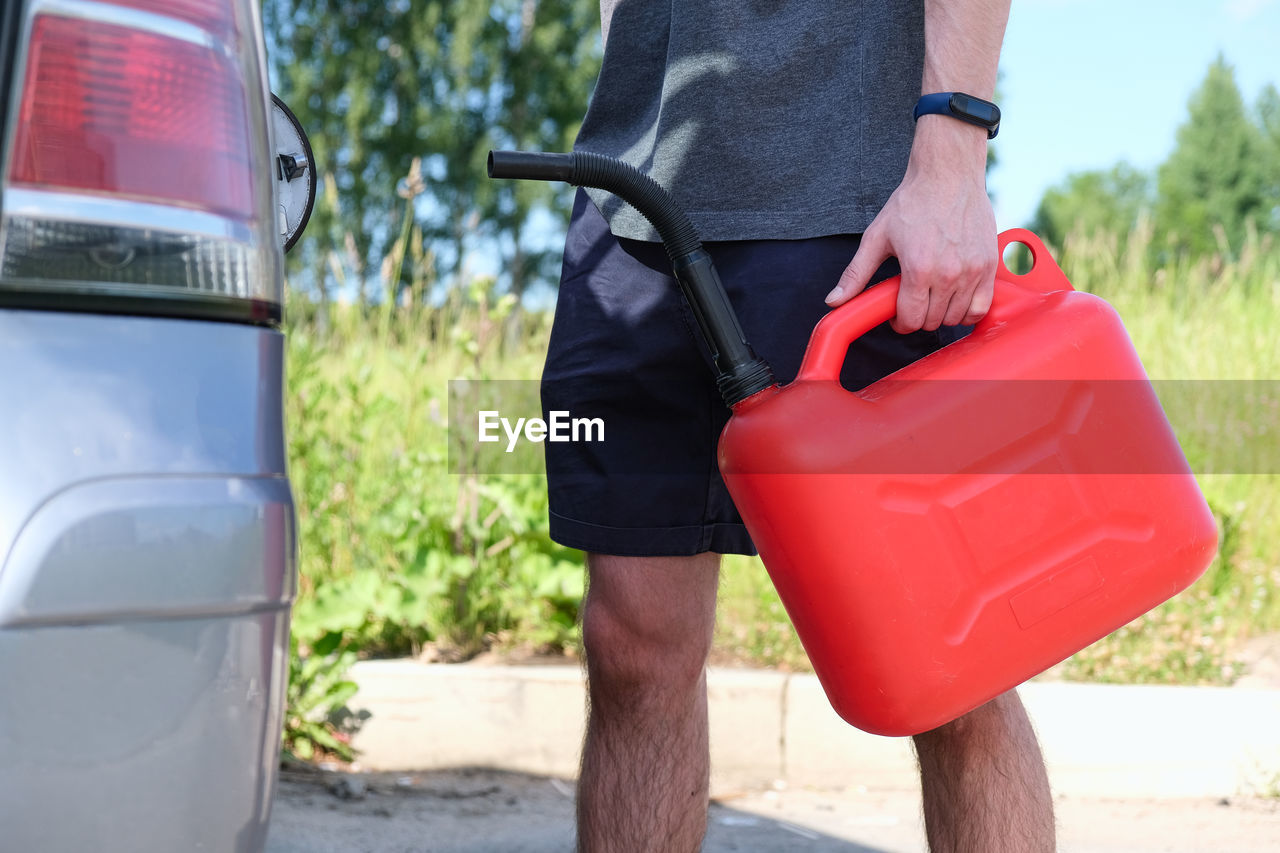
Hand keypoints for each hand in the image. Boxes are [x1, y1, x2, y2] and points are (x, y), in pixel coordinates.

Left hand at [825, 121, 996, 333]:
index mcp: (919, 270)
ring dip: (941, 315)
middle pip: (932, 322)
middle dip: (918, 317)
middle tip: (913, 301)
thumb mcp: (876, 237)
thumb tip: (833, 300)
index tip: (897, 315)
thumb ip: (855, 274)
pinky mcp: (989, 265)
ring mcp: (972, 271)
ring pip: (956, 318)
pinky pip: (981, 307)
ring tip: (932, 297)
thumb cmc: (912, 203)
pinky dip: (968, 311)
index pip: (911, 320)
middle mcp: (949, 274)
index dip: (899, 323)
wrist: (948, 175)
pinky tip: (955, 300)